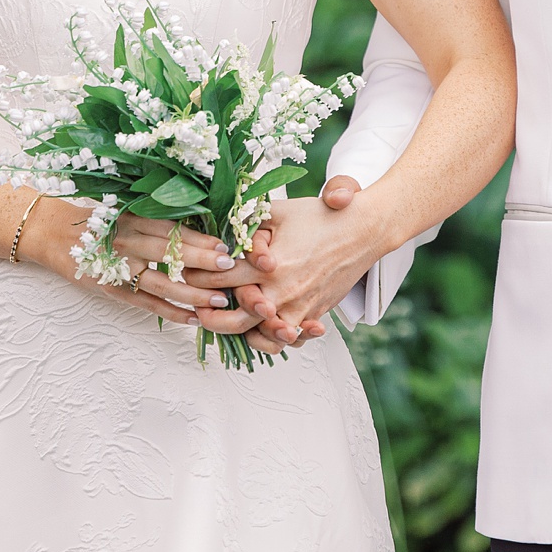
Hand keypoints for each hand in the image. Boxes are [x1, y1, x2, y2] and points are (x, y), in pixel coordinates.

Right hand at [51, 212, 258, 336]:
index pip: (172, 230)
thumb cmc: (100, 222)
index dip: (200, 239)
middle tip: (230, 269)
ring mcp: (119, 268)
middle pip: (170, 253)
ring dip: (193, 294)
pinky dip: (171, 313)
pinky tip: (193, 318)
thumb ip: (156, 221)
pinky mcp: (113, 290)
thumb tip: (202, 230)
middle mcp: (127, 242)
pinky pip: (147, 304)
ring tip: (219, 300)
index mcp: (134, 218)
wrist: (55, 235)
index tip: (226, 247)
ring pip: (161, 284)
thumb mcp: (127, 212)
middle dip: (203, 262)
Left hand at [214, 176, 362, 351]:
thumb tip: (222, 233)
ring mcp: (299, 307)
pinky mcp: (314, 314)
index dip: (197, 277)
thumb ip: (247, 222)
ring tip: (227, 325)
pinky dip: (273, 341)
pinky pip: (289, 340)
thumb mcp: (278, 211)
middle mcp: (281, 292)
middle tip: (199, 311)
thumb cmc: (320, 217)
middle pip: (235, 319)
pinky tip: (260, 331)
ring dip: (242, 335)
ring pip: (262, 338)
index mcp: (268, 265)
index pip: (220, 279)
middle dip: (211, 318)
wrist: (364, 230)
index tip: (187, 275)